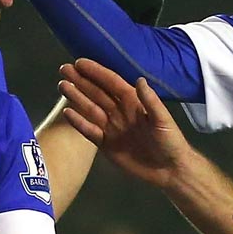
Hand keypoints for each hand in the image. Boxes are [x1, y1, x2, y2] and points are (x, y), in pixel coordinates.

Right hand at [56, 59, 193, 188]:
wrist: (169, 170)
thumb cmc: (170, 142)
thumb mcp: (163, 120)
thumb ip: (150, 101)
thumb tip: (139, 80)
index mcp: (133, 102)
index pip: (111, 82)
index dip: (97, 72)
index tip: (80, 63)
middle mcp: (120, 111)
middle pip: (97, 92)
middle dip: (81, 81)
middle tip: (64, 69)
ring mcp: (111, 128)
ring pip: (90, 109)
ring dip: (76, 97)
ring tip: (62, 85)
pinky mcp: (106, 144)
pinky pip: (89, 131)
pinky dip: (78, 122)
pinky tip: (67, 112)